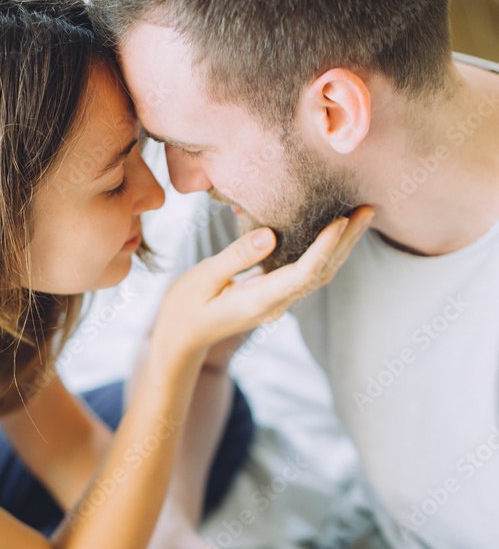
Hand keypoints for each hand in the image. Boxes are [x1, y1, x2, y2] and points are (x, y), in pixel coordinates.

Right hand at [155, 207, 372, 358]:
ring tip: (360, 217)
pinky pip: (307, 274)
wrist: (181, 338)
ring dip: (341, 247)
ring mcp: (277, 303)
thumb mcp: (203, 278)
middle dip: (346, 242)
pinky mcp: (274, 296)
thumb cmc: (185, 307)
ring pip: (319, 275)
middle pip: (321, 273)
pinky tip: (333, 234)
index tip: (341, 220)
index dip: (325, 247)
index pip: (304, 273)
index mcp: (260, 301)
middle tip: (368, 210)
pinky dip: (324, 252)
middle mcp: (276, 304)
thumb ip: (236, 257)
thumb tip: (269, 235)